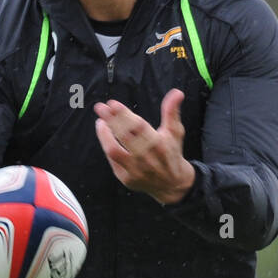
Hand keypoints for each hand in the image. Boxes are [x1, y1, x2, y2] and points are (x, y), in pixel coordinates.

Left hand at [93, 88, 195, 204]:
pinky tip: (104, 134)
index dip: (124, 115)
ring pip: (114, 150)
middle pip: (124, 136)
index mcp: (159, 144)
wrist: (172, 184)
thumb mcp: (175, 132)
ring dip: (104, 135)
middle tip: (100, 107)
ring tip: (100, 122)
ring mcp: (135, 170)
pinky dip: (107, 146)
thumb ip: (172, 112)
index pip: (139, 127)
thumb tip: (177, 92)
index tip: (112, 104)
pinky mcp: (126, 178)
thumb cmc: (171, 153)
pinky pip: (112, 161)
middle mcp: (146, 158)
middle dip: (111, 120)